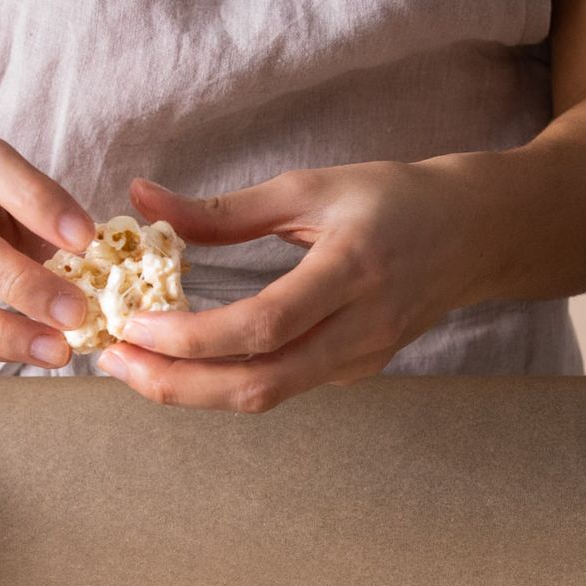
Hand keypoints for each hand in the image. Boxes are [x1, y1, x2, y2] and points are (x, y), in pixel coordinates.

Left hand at [98, 163, 484, 411]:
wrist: (473, 235)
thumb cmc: (393, 199)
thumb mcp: (310, 187)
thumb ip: (223, 209)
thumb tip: (141, 200)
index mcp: (352, 270)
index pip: (264, 325)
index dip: (193, 336)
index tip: (133, 322)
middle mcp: (359, 328)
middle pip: (259, 383)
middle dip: (175, 383)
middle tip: (111, 360)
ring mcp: (359, 359)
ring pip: (265, 397)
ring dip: (190, 390)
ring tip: (132, 364)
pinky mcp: (352, 372)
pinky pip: (279, 386)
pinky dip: (221, 381)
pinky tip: (180, 360)